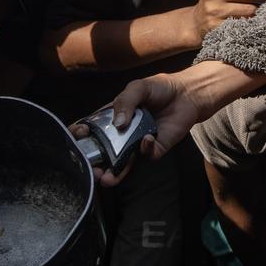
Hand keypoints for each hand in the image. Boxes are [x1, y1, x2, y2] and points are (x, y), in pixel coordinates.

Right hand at [69, 73, 204, 185]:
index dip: (81, 135)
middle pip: (103, 152)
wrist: (187, 94)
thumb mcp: (137, 87)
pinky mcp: (155, 147)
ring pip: (122, 163)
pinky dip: (145, 148)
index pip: (92, 129)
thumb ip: (124, 102)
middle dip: (94, 163)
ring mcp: (138, 142)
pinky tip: (147, 138)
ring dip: (113, 172)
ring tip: (106, 178)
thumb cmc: (160, 88)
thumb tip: (118, 123)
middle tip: (91, 169)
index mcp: (113, 117)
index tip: (77, 138)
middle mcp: (123, 133)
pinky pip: (147, 155)